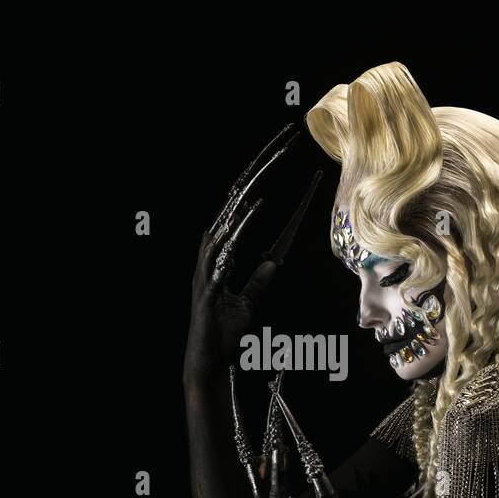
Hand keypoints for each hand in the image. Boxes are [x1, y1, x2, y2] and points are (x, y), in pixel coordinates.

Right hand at [184, 124, 321, 384]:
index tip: (289, 147)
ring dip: (255, 185)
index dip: (266, 171)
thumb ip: (261, 278)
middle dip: (264, 164)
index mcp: (222, 246)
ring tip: (276, 160)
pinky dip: (240, 226)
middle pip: (239, 194)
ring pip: (232, 213)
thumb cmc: (227, 332)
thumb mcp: (251, 299)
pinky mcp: (211, 280)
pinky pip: (227, 246)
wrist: (209, 361)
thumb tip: (274, 260)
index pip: (246, 198)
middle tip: (287, 136)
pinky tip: (255, 206)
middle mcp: (214, 247)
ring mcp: (210, 262)